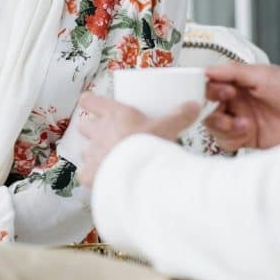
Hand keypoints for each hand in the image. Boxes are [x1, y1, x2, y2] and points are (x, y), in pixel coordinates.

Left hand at [76, 92, 200, 187]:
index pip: (90, 101)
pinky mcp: (89, 175)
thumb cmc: (148, 147)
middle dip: (93, 129)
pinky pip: (86, 174)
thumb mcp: (167, 127)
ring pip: (85, 150)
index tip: (92, 103)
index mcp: (114, 114)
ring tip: (110, 159)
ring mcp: (92, 154)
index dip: (90, 101)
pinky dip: (93, 176)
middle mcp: (99, 132)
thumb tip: (195, 105)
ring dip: (95, 153)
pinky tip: (104, 179)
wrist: (138, 176)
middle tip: (107, 134)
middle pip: (84, 125)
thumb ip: (180, 116)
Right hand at [204, 64, 279, 150]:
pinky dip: (230, 137)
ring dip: (222, 124)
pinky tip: (245, 131)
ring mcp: (240, 120)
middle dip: (212, 109)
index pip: (211, 84)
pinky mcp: (246, 138)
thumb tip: (208, 69)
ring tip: (241, 122)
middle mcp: (237, 101)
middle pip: (207, 107)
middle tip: (226, 107)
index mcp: (239, 82)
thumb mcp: (265, 75)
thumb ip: (234, 71)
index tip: (217, 91)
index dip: (208, 89)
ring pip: (213, 125)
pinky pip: (225, 141)